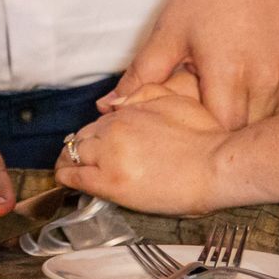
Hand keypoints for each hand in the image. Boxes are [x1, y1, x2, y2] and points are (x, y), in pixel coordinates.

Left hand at [54, 93, 230, 215]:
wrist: (215, 166)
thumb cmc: (204, 137)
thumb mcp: (175, 100)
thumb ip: (143, 95)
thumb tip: (115, 103)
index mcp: (128, 111)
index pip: (98, 121)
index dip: (94, 134)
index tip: (92, 142)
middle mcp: (114, 130)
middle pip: (83, 137)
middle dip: (79, 146)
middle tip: (76, 156)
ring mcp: (111, 156)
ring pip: (75, 154)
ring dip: (69, 160)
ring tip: (66, 168)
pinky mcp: (111, 183)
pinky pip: (76, 178)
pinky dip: (66, 177)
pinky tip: (64, 179)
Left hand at [104, 0, 278, 128]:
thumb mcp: (169, 31)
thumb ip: (141, 75)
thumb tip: (107, 107)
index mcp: (228, 71)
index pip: (219, 132)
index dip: (202, 138)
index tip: (186, 129)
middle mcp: (265, 78)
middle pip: (245, 134)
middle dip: (222, 134)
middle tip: (202, 118)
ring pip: (268, 122)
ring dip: (247, 122)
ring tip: (224, 103)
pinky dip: (266, 107)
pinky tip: (248, 91)